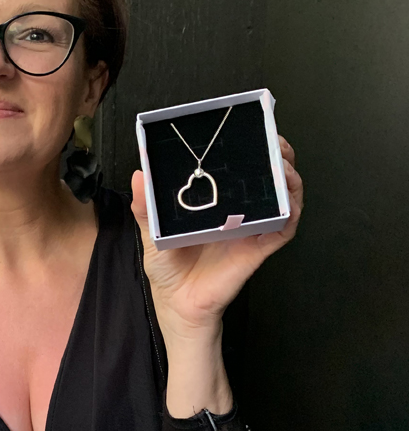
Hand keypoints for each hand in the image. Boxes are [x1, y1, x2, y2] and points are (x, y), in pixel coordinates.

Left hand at [131, 136, 302, 333]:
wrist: (177, 305)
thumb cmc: (168, 269)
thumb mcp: (151, 231)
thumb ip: (145, 206)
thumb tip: (139, 175)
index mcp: (216, 202)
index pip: (239, 167)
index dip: (251, 145)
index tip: (250, 125)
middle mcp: (238, 212)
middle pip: (268, 175)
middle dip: (277, 153)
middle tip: (274, 139)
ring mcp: (251, 229)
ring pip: (283, 196)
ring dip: (288, 177)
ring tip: (282, 164)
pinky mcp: (258, 249)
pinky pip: (284, 228)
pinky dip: (290, 213)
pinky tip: (287, 200)